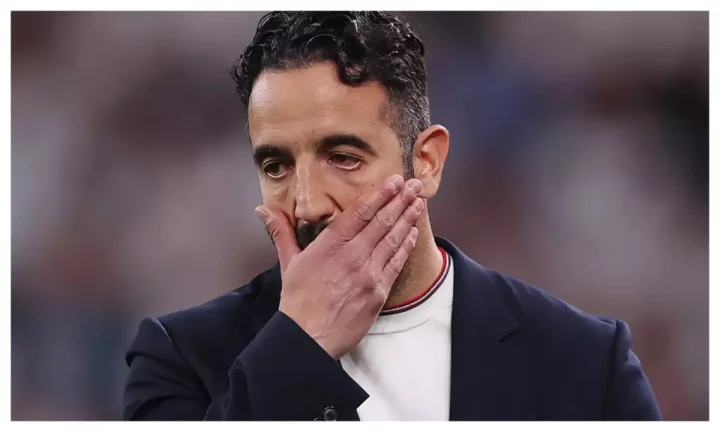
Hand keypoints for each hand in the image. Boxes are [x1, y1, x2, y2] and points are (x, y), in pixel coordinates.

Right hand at [255, 175, 423, 358]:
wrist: (308, 338)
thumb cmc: (297, 301)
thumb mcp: (288, 262)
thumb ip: (281, 232)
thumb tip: (263, 210)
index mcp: (330, 245)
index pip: (361, 213)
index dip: (380, 195)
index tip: (394, 181)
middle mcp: (352, 256)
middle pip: (382, 222)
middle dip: (401, 201)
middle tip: (414, 185)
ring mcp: (368, 274)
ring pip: (393, 240)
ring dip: (408, 219)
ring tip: (419, 203)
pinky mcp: (378, 292)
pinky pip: (396, 263)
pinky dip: (405, 246)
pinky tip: (412, 233)